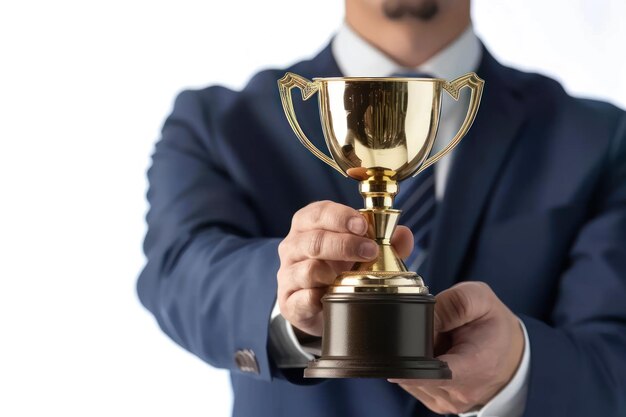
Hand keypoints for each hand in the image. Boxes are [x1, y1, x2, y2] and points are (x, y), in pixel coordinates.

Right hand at [277, 200, 413, 336]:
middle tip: (370, 251)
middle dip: (344, 244)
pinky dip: (318, 298)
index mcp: (308, 225)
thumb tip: (404, 234)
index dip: (340, 217)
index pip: (318, 212)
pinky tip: (331, 296)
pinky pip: (302, 298)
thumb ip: (385, 242)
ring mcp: (288, 274)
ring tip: (349, 277)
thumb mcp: (359, 251)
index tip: (363, 226)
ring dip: (332, 273)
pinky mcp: (289, 302)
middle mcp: (293, 246)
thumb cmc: (337, 267)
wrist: (315, 304)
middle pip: (313, 240)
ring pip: (307, 269)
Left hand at [389, 282, 523, 414]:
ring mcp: (449, 403)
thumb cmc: (494, 324)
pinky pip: (413, 385)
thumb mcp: (479, 298)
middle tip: (435, 333)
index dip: (409, 362)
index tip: (399, 348)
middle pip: (415, 373)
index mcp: (475, 367)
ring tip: (439, 344)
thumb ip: (451, 304)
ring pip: (410, 379)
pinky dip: (417, 369)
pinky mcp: (439, 404)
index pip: (432, 374)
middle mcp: (461, 393)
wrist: (510, 352)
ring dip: (415, 359)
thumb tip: (419, 318)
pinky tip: (435, 357)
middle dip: (414, 349)